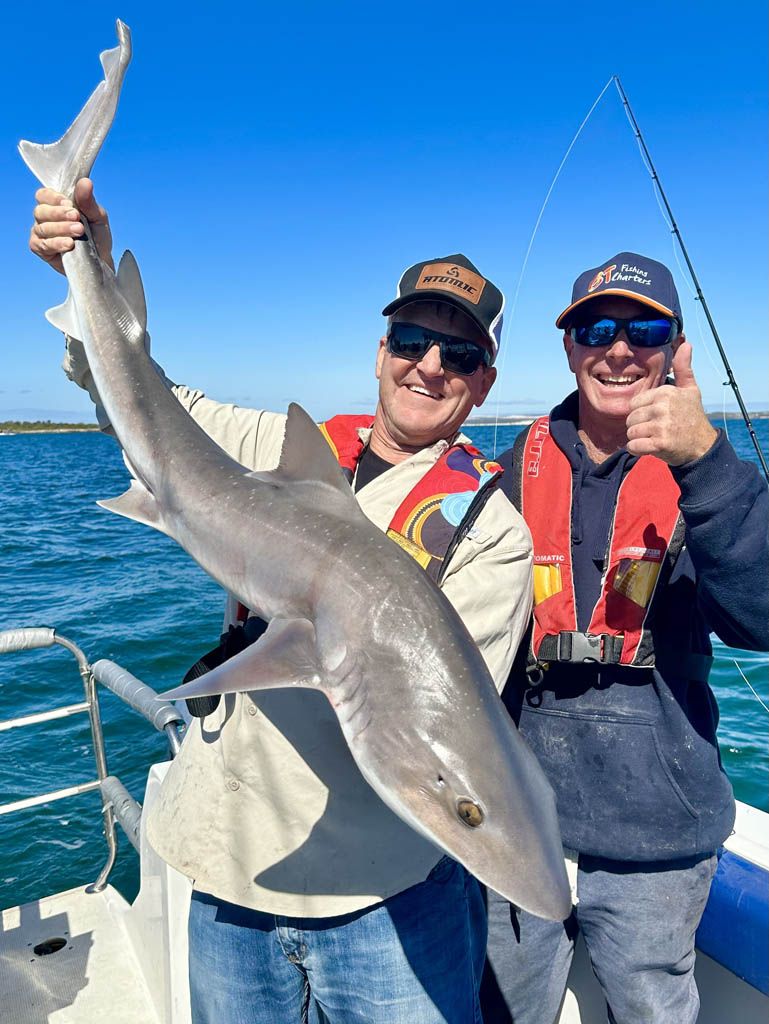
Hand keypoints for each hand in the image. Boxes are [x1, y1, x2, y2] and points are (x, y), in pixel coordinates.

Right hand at [30, 178, 113, 273]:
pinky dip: (56, 243)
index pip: (44, 195)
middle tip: (77, 218)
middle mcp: (45, 217)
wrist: (102, 260)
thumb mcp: (97, 216)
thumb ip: (88, 201)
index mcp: (55, 205)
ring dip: (61, 228)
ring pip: (42, 228)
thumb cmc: (97, 236)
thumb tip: (85, 182)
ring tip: (79, 231)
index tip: (70, 204)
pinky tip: (69, 244)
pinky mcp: (41, 249)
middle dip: (59, 214)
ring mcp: (40, 233)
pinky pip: (42, 244)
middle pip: (40, 211)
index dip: (54, 198)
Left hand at [625, 342, 717, 464]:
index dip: (641, 413)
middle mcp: (663, 407)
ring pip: (630, 432)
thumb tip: (686, 344)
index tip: (656, 417)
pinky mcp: (660, 443)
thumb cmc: (693, 416)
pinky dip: (637, 449)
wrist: (703, 445)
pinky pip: (633, 446)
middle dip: (638, 427)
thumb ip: (683, 368)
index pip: (633, 404)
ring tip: (654, 438)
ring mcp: (662, 425)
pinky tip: (649, 448)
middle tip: (655, 430)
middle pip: (630, 419)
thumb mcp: (690, 390)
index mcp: (665, 393)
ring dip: (638, 439)